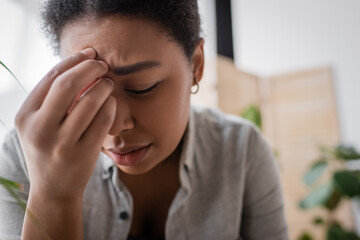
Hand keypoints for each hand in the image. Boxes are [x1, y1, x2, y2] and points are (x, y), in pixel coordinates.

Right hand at [15, 48, 115, 201]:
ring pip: (89, 102)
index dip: (73, 61)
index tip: (89, 53)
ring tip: (109, 83)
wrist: (53, 189)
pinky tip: (112, 102)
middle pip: (68, 85)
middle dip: (89, 68)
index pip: (51, 78)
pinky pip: (103, 121)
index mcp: (25, 117)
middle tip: (103, 65)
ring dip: (104, 86)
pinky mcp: (83, 154)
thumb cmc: (48, 150)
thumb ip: (52, 99)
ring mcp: (62, 143)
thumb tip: (80, 65)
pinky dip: (111, 106)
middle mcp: (40, 129)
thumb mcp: (38, 125)